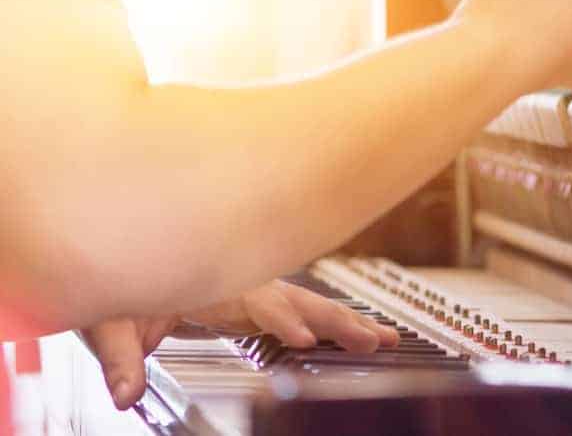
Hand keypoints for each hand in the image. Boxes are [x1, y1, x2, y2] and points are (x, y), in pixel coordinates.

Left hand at [82, 279, 399, 409]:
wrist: (116, 255)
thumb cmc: (115, 283)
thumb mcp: (109, 320)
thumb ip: (120, 358)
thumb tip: (127, 394)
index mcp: (210, 282)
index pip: (256, 299)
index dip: (282, 319)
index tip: (307, 338)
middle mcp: (237, 283)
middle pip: (297, 298)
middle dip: (337, 319)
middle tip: (375, 340)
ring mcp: (248, 292)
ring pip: (306, 302)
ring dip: (345, 320)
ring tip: (383, 338)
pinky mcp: (250, 303)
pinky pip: (298, 309)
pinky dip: (329, 321)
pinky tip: (354, 333)